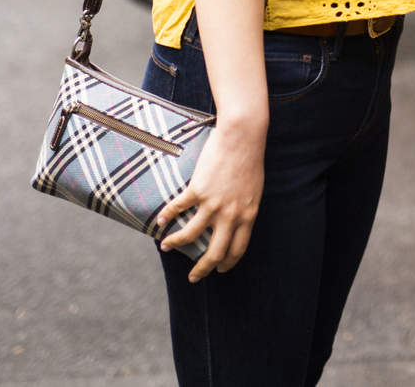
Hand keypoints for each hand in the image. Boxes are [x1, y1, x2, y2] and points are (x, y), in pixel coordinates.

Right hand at [157, 118, 263, 280]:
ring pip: (190, 235)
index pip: (238, 249)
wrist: (242, 136)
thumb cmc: (251, 159)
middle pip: (215, 252)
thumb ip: (244, 208)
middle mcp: (230, 215)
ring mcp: (213, 204)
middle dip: (202, 269)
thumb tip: (235, 221)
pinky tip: (160, 221)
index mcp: (248, 216)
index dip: (227, 262)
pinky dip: (166, 217)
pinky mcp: (197, 190)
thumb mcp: (254, 190)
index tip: (220, 269)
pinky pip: (177, 209)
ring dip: (175, 243)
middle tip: (194, 277)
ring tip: (166, 246)